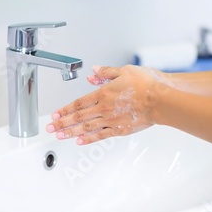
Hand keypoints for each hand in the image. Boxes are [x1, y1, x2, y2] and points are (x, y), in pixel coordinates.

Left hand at [46, 65, 171, 144]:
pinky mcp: (121, 129)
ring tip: (60, 136)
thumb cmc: (147, 84)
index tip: (55, 114)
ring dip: (71, 132)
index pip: (79, 103)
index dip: (65, 109)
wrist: (161, 100)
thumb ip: (106, 73)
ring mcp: (112, 120)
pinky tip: (80, 141)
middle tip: (51, 128)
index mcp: (104, 93)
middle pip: (79, 117)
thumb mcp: (124, 71)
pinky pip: (101, 135)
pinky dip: (89, 139)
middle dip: (63, 123)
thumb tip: (93, 72)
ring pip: (87, 127)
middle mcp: (105, 108)